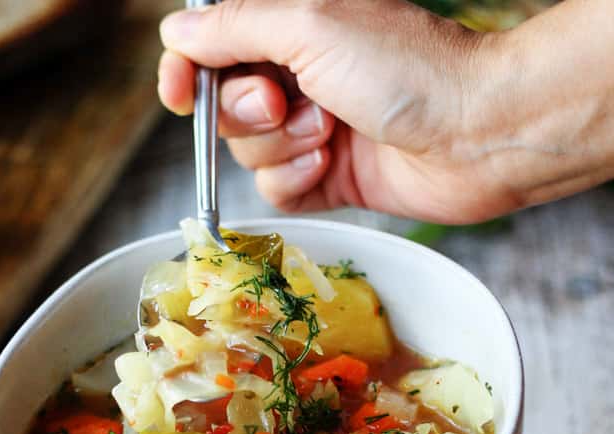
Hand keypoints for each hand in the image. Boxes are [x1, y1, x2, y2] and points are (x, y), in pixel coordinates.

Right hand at [158, 0, 613, 222]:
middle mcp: (300, 76)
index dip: (185, 71)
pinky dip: (295, 181)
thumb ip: (235, 28)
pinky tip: (329, 166)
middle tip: (282, 101)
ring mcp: (314, 130)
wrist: (475, 135)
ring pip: (249, 153)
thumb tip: (177, 34)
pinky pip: (278, 191)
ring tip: (328, 132)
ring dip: (281, 146)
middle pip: (224, 105)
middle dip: (245, 110)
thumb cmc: (407, 68)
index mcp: (294, 26)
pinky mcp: (330, 178)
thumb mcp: (310, 25)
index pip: (212, 47)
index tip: (176, 93)